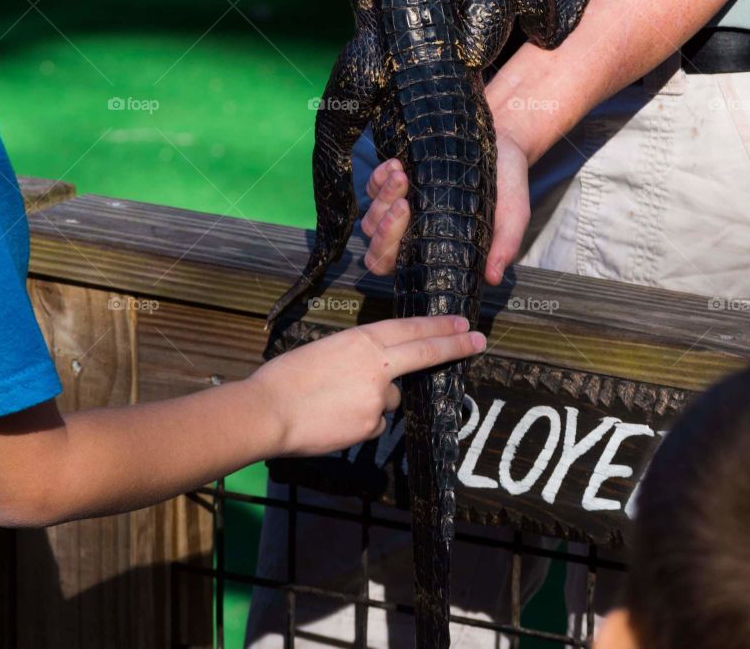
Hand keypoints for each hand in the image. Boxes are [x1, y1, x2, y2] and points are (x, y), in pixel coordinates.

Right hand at [250, 314, 485, 456]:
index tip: (462, 323)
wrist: (270, 411)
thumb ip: (356, 357)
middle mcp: (377, 365)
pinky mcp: (371, 426)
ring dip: (374, 400)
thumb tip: (372, 371)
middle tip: (479, 339)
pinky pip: (375, 424)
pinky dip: (360, 422)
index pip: (411, 329)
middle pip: (425, 351)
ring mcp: (377, 398)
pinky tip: (334, 421)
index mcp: (361, 339)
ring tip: (335, 402)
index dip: (439, 326)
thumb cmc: (286, 376)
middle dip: (454, 344)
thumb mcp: (325, 350)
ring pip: (391, 399)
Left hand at [359, 132, 532, 285]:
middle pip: (376, 245)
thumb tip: (492, 277)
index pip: (397, 265)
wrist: (504, 143)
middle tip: (403, 203)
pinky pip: (371, 187)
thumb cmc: (507, 184)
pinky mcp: (396, 182)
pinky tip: (396, 165)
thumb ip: (504, 245)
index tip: (409, 223)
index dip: (390, 251)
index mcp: (435, 249)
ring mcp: (401, 207)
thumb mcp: (513, 216)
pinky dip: (378, 178)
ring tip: (402, 175)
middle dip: (383, 227)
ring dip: (382, 198)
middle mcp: (414, 233)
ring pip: (370, 217)